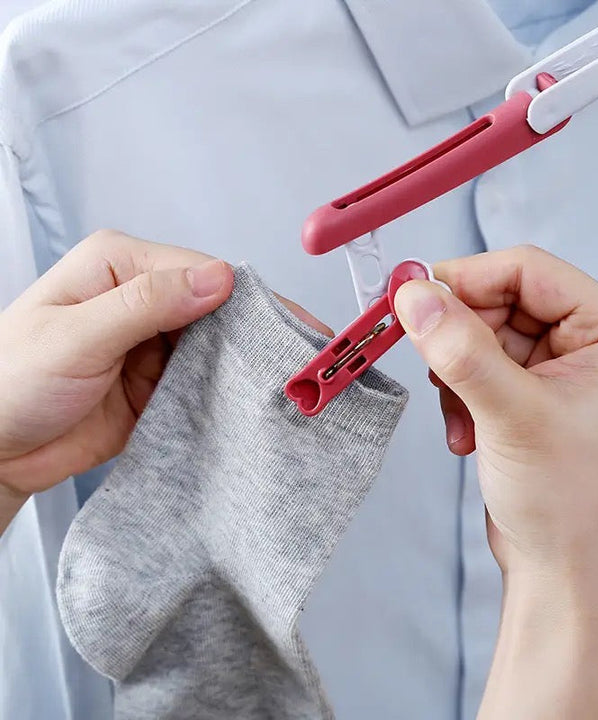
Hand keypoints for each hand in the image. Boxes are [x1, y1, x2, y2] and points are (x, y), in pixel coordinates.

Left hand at [0, 231, 329, 526]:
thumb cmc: (7, 383)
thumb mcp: (74, 336)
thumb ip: (144, 304)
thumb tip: (216, 278)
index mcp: (118, 267)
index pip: (199, 271)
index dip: (245, 298)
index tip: (284, 326)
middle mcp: (142, 300)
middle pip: (217, 308)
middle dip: (256, 331)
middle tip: (299, 357)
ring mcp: (155, 344)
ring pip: (218, 346)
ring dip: (246, 365)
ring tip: (287, 382)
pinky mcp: (161, 385)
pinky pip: (205, 384)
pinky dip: (228, 394)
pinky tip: (252, 403)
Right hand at [393, 246, 597, 717]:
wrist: (561, 568)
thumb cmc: (564, 500)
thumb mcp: (509, 415)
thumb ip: (459, 349)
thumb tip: (413, 294)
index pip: (526, 270)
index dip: (464, 280)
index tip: (411, 299)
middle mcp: (592, 337)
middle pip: (500, 298)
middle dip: (459, 337)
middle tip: (435, 371)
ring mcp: (561, 364)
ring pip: (481, 331)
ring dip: (457, 371)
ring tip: (463, 417)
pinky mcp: (532, 387)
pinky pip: (478, 361)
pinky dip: (459, 391)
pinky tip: (467, 431)